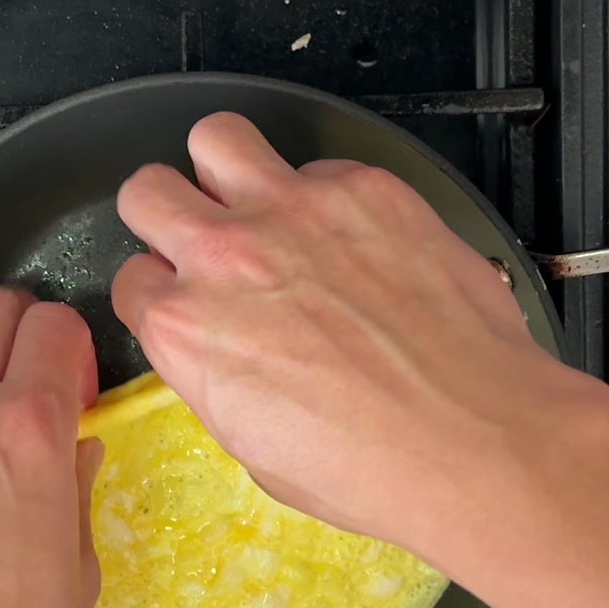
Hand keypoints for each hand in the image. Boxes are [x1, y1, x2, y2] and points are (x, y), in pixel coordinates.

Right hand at [112, 112, 591, 564]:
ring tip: (256, 200)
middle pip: (147, 190)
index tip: (186, 301)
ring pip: (216, 138)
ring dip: (224, 167)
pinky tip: (355, 237)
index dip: (160, 292)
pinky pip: (319, 162)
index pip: (132, 279)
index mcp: (184, 330)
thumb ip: (216, 378)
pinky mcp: (365, 189)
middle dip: (166, 212)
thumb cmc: (372, 468)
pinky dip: (325, 192)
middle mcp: (226, 256)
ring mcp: (295, 210)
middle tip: (201, 236)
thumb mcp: (254, 451)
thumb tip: (222, 354)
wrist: (476, 441)